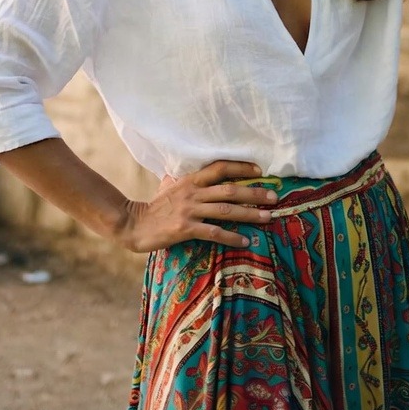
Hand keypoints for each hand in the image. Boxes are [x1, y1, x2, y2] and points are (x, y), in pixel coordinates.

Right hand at [117, 160, 278, 252]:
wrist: (133, 224)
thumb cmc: (154, 206)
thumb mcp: (170, 186)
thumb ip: (186, 180)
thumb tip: (197, 173)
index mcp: (191, 180)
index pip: (220, 168)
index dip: (241, 168)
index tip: (260, 171)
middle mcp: (193, 192)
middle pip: (229, 189)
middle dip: (254, 193)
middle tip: (274, 196)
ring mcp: (189, 210)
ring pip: (225, 210)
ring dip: (249, 214)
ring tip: (268, 218)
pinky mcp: (185, 229)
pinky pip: (213, 232)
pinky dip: (231, 237)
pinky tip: (245, 241)